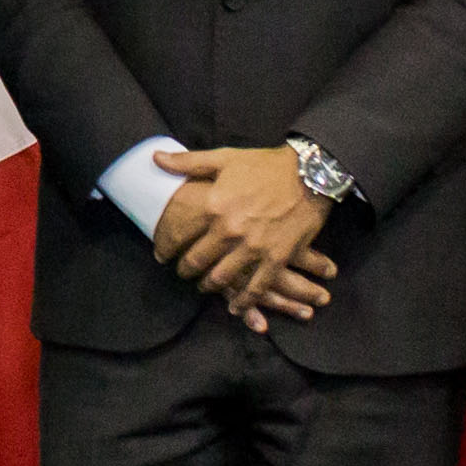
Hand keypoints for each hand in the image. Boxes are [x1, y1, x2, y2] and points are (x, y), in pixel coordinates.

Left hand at [146, 145, 331, 313]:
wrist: (310, 172)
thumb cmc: (265, 164)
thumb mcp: (223, 158)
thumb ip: (187, 162)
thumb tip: (155, 157)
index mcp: (214, 206)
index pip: (179, 234)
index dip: (166, 247)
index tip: (162, 254)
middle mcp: (230, 230)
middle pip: (198, 260)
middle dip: (186, 269)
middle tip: (183, 273)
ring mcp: (254, 247)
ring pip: (223, 277)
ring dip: (210, 285)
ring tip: (205, 286)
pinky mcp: (277, 258)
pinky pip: (257, 287)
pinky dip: (244, 301)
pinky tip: (236, 307)